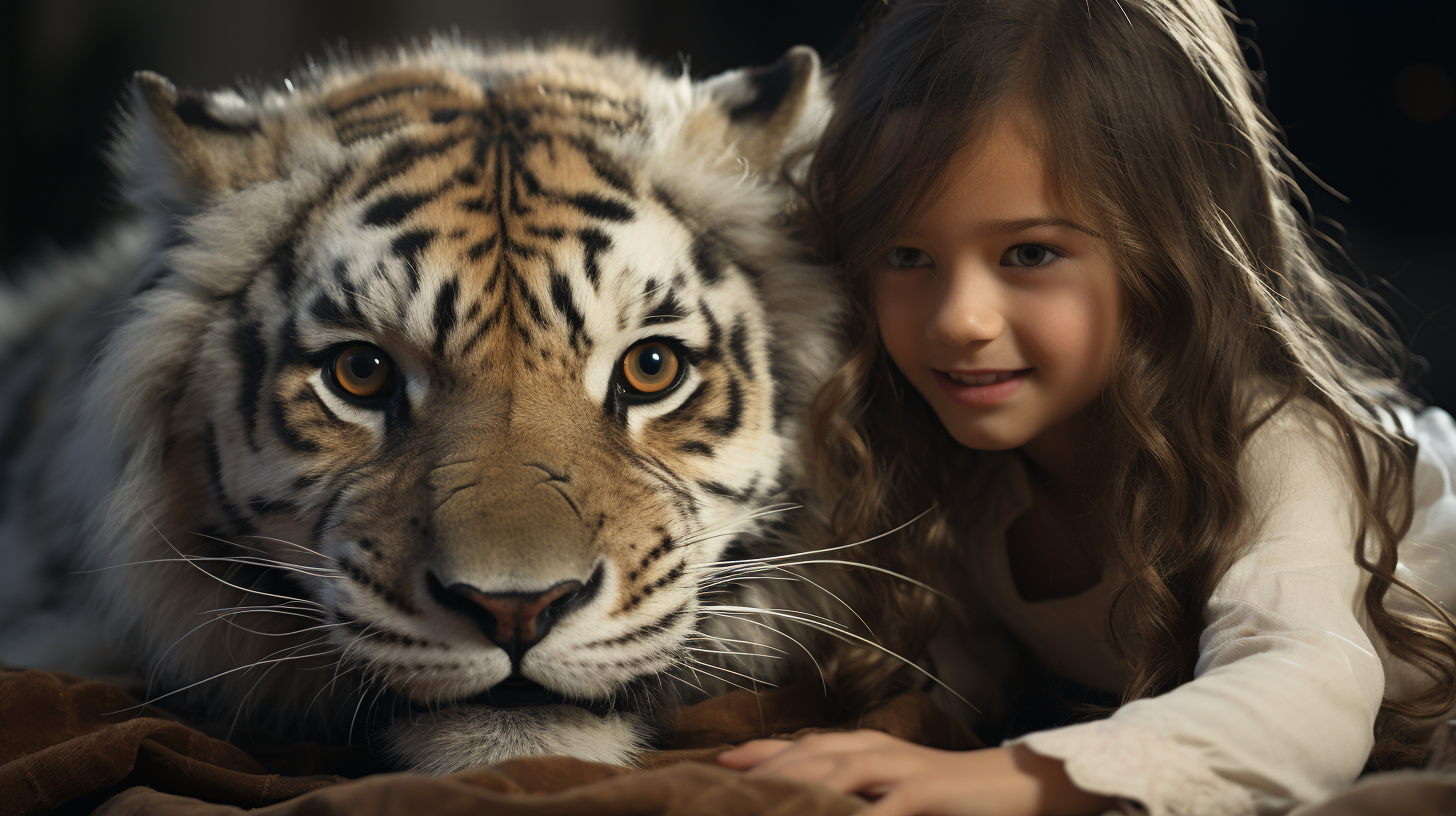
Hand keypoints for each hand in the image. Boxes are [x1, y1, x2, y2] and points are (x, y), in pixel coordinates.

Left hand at [717, 730, 1113, 815]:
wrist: (1017, 785)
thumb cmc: (951, 794)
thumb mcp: (896, 790)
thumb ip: (859, 793)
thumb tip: (821, 803)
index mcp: (868, 747)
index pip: (805, 746)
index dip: (762, 751)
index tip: (722, 762)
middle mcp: (878, 750)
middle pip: (810, 755)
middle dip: (766, 767)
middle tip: (723, 778)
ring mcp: (902, 770)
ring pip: (838, 772)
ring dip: (798, 785)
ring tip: (761, 798)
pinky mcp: (926, 792)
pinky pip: (887, 807)